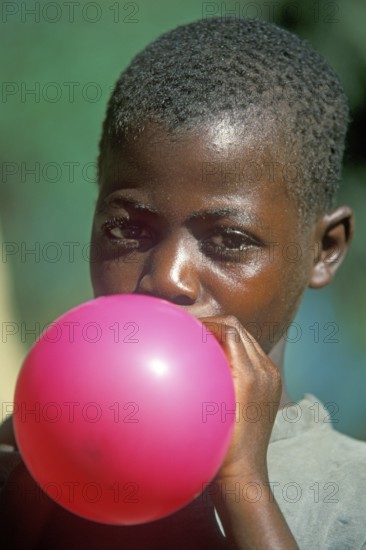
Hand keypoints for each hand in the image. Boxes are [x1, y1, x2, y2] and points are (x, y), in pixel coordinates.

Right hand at [199, 315, 281, 481]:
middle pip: (240, 330)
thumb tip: (185, 344)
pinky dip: (235, 350)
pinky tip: (217, 362)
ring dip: (226, 337)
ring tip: (204, 344)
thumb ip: (201, 373)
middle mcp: (265, 372)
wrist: (243, 472)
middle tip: (193, 333)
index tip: (187, 329)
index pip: (230, 330)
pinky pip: (253, 355)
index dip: (208, 324)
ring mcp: (271, 378)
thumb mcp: (203, 407)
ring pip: (247, 340)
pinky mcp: (272, 385)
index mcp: (249, 375)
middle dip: (216, 327)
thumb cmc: (216, 446)